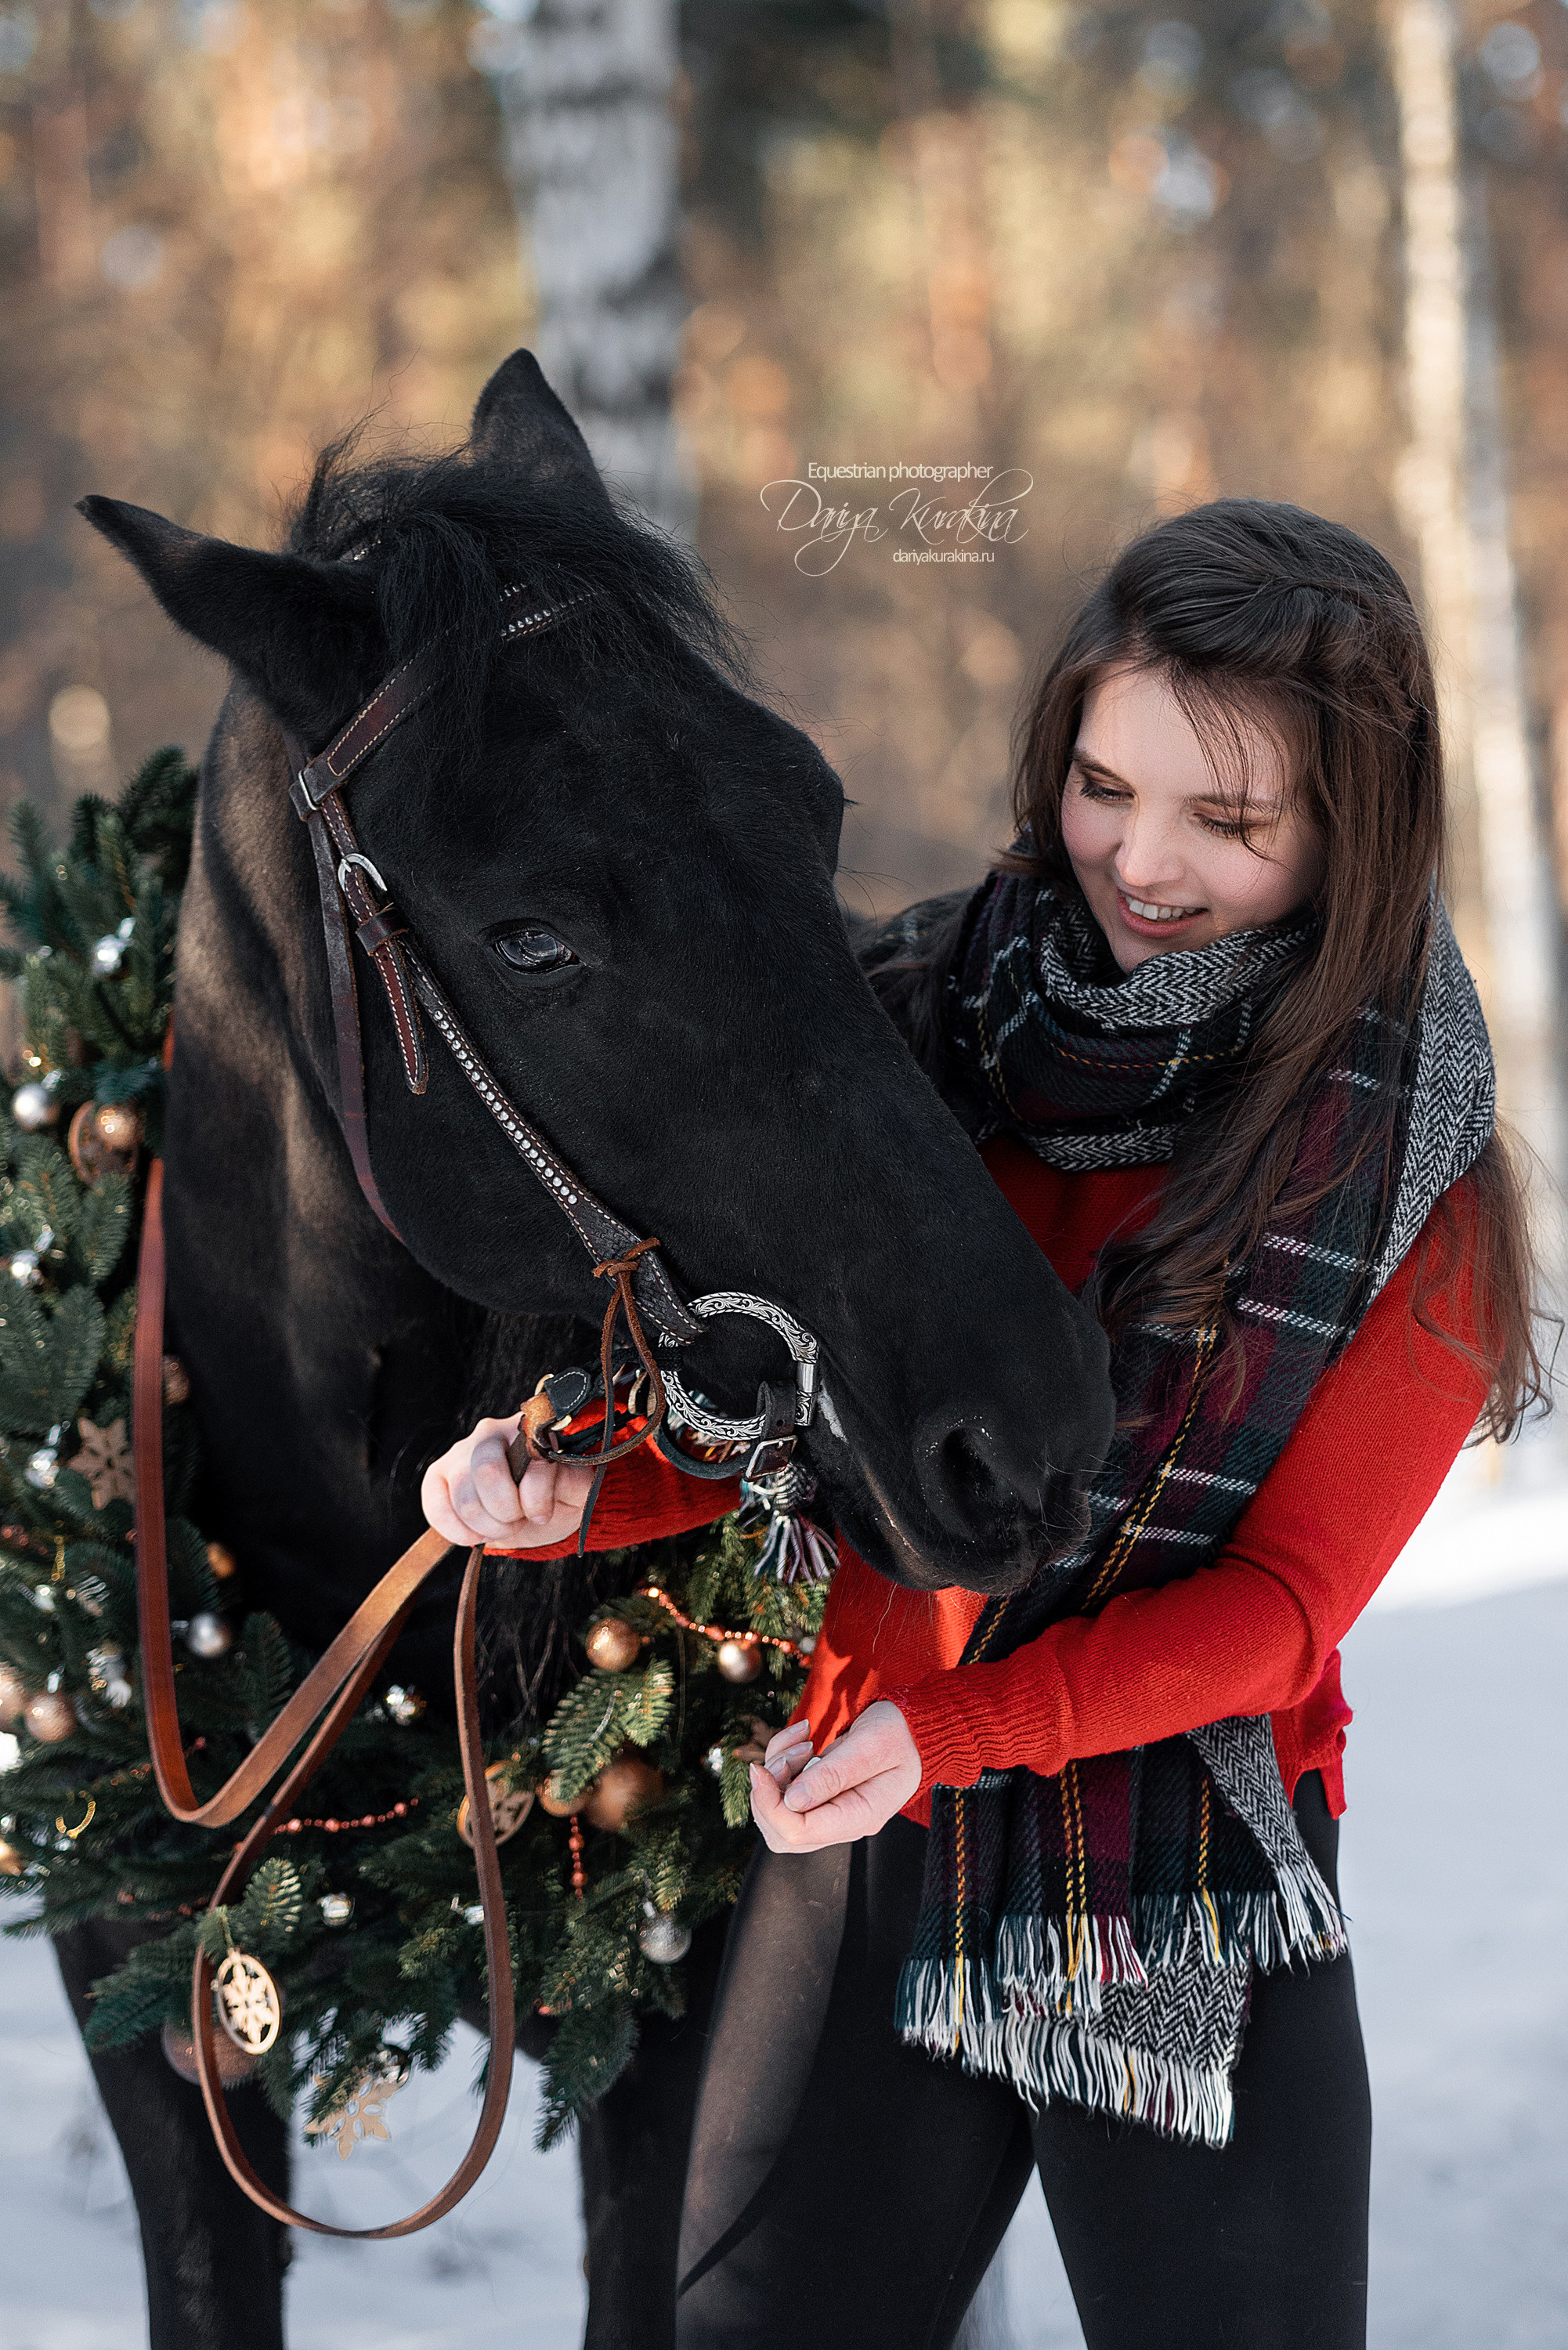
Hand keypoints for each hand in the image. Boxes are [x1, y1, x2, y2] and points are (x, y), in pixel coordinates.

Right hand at [420, 1413, 594, 1548]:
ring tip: (501, 1525)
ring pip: (464, 1498)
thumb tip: (553, 1473)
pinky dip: (457, 1531)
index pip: (528, 1464)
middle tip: (518, 1520)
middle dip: (506, 1512)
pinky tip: (475, 1534)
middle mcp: (491, 1432)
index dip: (536, 1500)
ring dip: (487, 1527)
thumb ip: (574, 1480)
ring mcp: (461, 1452)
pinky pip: (436, 1507)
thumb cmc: (554, 1496)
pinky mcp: (439, 1475)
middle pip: (486, 1471)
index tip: (542, 1513)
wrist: (532, 1512)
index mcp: (530, 1431)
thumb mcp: (575, 1491)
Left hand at [748, 1701, 920, 1852]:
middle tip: (782, 1757)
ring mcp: (829, 1809)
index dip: (771, 1806)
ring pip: (779, 1811)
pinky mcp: (820, 1792)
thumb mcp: (873, 1745)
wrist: (912, 1725)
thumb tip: (793, 1800)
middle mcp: (841, 1821)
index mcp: (860, 1817)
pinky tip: (802, 1736)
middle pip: (782, 1834)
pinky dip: (782, 1758)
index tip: (760, 1770)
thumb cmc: (900, 1734)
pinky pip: (785, 1787)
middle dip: (768, 1795)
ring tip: (803, 1741)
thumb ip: (835, 1773)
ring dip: (777, 1771)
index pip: (800, 1833)